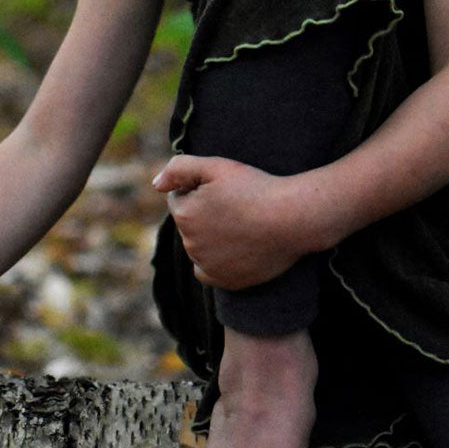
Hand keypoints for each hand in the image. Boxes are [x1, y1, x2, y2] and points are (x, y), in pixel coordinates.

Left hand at [152, 155, 305, 288]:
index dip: (200, 189)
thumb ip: (179, 169)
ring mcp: (208, 265)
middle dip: (204, 213)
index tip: (225, 189)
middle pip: (189, 223)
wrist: (293, 218)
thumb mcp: (217, 166)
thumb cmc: (257, 188)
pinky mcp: (226, 281)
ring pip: (199, 246)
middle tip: (236, 206)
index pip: (180, 198)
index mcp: (184, 215)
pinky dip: (215, 262)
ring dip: (211, 236)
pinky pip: (207, 271)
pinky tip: (234, 248)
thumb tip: (156, 185)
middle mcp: (190, 244)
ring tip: (241, 225)